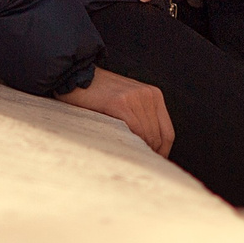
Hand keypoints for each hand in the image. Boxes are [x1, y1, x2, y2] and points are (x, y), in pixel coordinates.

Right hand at [58, 66, 173, 156]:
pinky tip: (119, 150)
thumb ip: (139, 119)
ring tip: (125, 160)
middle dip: (148, 155)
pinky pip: (132, 131)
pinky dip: (129, 144)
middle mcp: (148, 95)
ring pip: (145, 136)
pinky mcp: (119, 103)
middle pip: (157, 137)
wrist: (76, 75)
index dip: (162, 153)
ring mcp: (135, 97)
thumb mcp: (127, 102)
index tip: (151, 165)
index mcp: (154, 95)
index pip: (167, 133)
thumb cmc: (98, 94)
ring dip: (137, 152)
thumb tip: (148, 151)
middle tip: (135, 167)